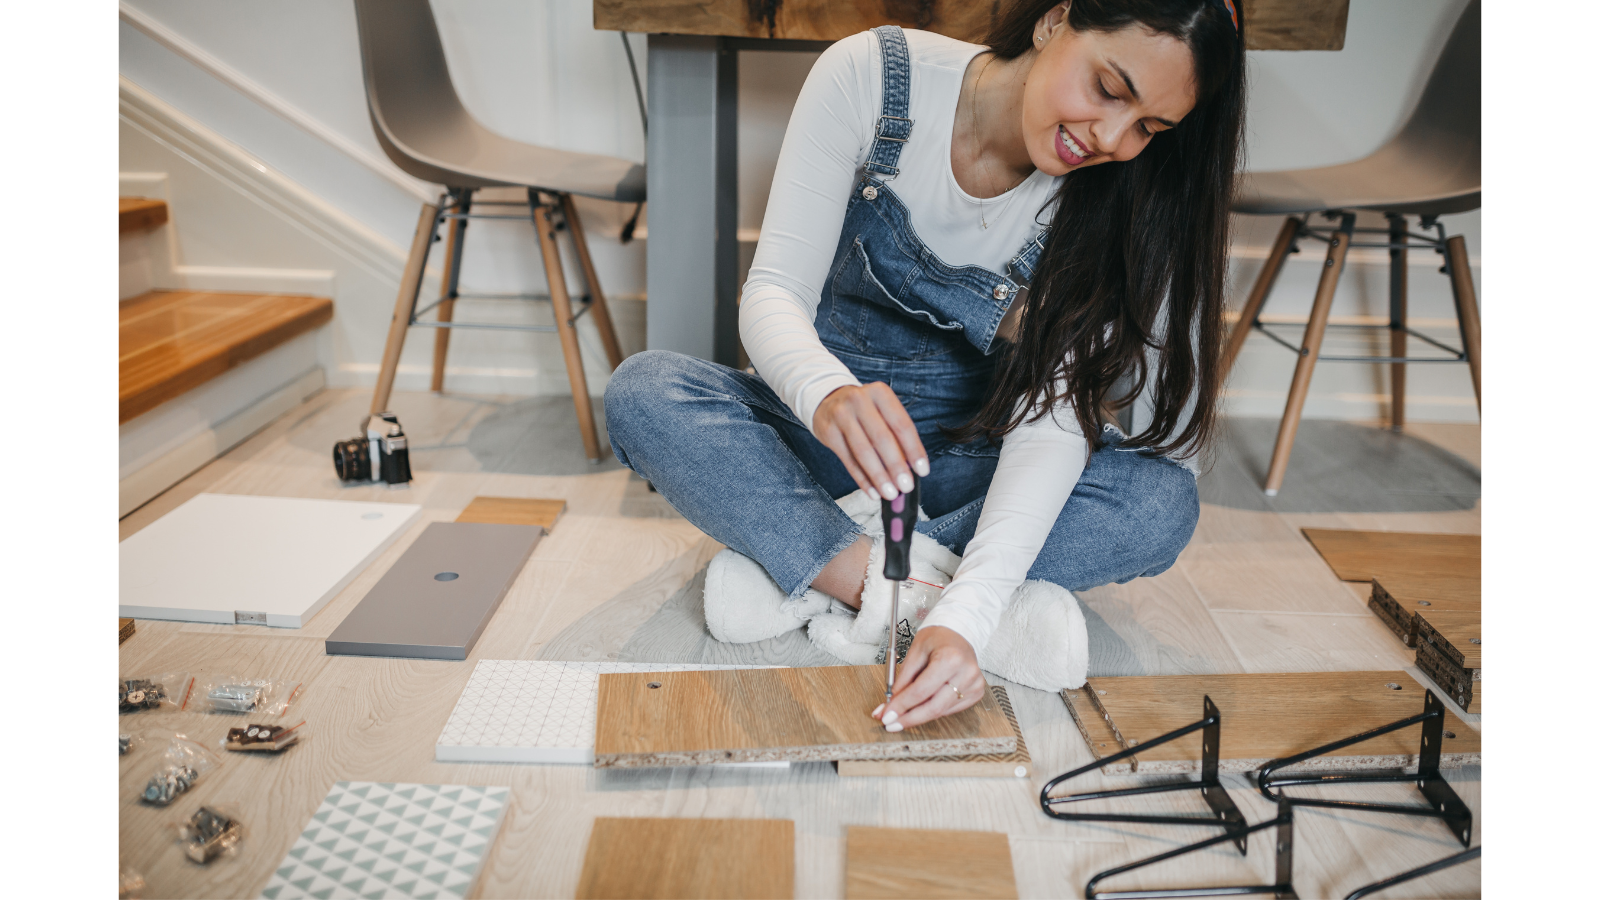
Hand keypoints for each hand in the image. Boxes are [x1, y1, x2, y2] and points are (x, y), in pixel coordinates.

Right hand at [812, 383, 928, 500]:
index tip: (922, 470)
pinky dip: (862, 479)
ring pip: (863, 451)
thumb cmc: (864, 410)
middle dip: (896, 466)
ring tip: (890, 493)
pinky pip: (848, 460)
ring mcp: (841, 415)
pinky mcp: (828, 431)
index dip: (914, 450)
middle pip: (882, 438)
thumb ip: (896, 436)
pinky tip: (873, 491)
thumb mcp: (881, 411)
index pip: (901, 424)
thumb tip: (909, 469)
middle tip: (906, 486)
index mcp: (880, 392)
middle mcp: (859, 400)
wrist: (827, 400)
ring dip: (879, 476)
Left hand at [871, 626, 984, 729]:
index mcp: (950, 659)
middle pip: (933, 708)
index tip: (887, 715)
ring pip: (941, 712)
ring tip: (902, 714)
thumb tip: (890, 704)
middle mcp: (966, 673)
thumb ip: (902, 679)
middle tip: (891, 724)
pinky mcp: (976, 692)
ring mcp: (974, 685)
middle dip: (909, 718)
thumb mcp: (915, 652)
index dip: (901, 706)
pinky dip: (933, 710)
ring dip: (919, 716)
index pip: (921, 691)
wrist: (958, 633)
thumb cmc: (937, 638)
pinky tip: (923, 705)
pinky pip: (950, 709)